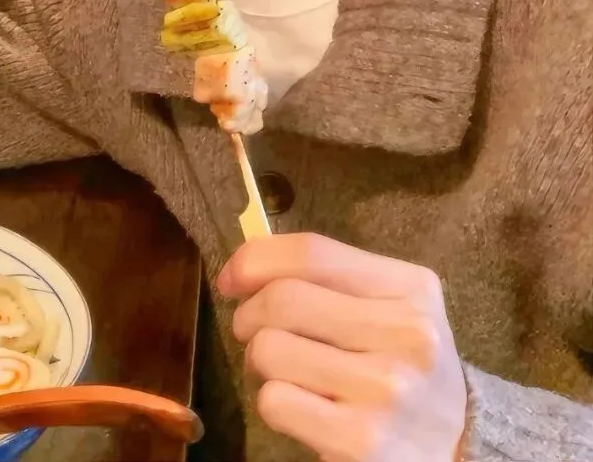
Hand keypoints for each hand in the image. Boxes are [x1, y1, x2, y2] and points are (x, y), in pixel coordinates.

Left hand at [218, 234, 466, 461]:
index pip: (312, 252)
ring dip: (258, 361)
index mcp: (412, 288)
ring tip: (283, 372)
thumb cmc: (406, 365)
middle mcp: (408, 334)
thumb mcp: (390, 307)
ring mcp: (387, 390)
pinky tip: (300, 407)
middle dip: (249, 314)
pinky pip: (275, 400)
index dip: (254, 260)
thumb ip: (328, 276)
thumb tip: (242, 268)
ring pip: (270, 349)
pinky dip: (272, 401)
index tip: (232, 279)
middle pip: (282, 298)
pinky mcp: (364, 442)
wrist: (462, 448)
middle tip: (254, 333)